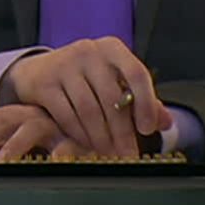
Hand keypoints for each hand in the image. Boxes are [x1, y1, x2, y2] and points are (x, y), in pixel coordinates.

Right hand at [0, 38, 172, 155]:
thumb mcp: (113, 81)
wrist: (37, 71)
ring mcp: (64, 65)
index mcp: (112, 49)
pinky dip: (80, 135)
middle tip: (128, 155)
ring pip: (89, 110)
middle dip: (122, 133)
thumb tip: (167, 122)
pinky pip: (67, 116)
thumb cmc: (85, 79)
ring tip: (108, 154)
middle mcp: (89, 52)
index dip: (146, 103)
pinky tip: (87, 145)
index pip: (136, 73)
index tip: (147, 129)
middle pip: (112, 98)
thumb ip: (140, 100)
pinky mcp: (44, 83)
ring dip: (101, 138)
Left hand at [0, 104, 90, 162]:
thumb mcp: (16, 145)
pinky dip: (57, 156)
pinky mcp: (76, 137)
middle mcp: (27, 116)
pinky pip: (66, 144)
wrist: (92, 131)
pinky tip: (47, 166)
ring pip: (29, 129)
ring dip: (12, 149)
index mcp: (10, 116)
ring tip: (1, 167)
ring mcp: (52, 125)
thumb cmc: (46, 145)